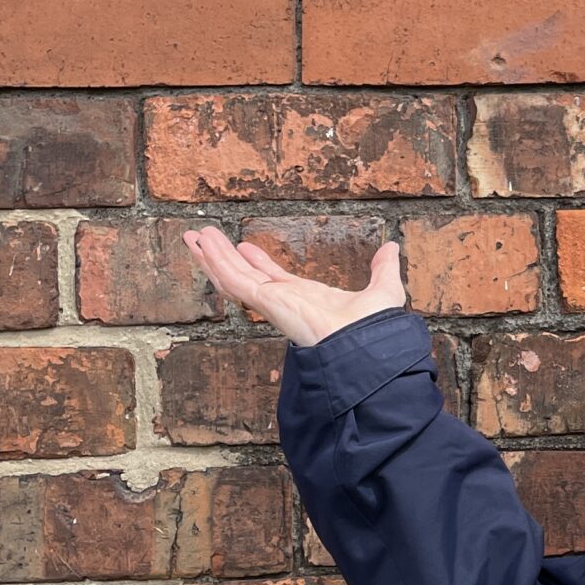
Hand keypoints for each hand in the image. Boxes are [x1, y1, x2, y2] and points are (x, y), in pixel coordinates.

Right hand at [181, 225, 407, 350]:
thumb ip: (384, 268)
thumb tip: (392, 248)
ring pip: (233, 277)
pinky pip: (235, 281)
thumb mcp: (383, 289)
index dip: (258, 262)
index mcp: (306, 299)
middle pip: (244, 276)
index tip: (245, 248)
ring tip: (193, 237)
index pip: (273, 278)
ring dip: (212, 257)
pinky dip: (216, 263)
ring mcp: (273, 303)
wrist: (368, 347)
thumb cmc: (375, 331)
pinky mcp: (267, 303)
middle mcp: (285, 301)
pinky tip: (202, 247)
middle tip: (203, 239)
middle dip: (222, 258)